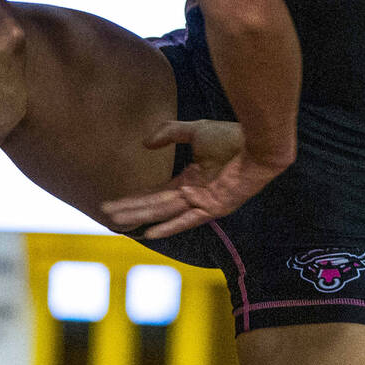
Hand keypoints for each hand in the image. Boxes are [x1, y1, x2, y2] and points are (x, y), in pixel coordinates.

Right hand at [101, 118, 283, 237]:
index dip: (135, 197)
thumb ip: (169, 134)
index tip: (115, 202)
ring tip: (120, 223)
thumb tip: (145, 144)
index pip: (156, 192)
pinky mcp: (214, 207)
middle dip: (131, 210)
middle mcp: (193, 193)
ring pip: (165, 211)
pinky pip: (188, 219)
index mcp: (190, 178)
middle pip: (155, 205)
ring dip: (142, 217)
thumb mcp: (194, 130)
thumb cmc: (231, 135)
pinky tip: (151, 234)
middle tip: (108, 216)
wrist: (257, 142)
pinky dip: (170, 227)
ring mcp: (203, 202)